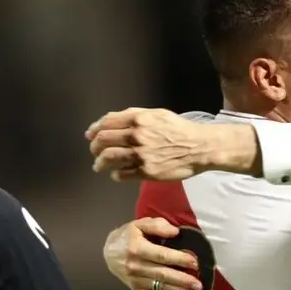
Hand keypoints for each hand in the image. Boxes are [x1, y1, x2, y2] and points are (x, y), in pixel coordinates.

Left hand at [86, 107, 213, 181]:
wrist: (200, 147)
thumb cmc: (179, 129)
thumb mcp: (157, 115)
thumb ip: (133, 115)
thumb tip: (109, 120)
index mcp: (138, 120)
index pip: (105, 123)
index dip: (94, 129)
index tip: (90, 136)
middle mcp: (136, 136)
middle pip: (102, 141)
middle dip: (94, 147)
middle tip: (95, 152)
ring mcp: (140, 155)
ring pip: (108, 158)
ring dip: (100, 163)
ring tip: (99, 166)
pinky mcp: (146, 172)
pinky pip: (121, 174)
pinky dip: (116, 174)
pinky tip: (118, 173)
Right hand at [103, 217, 202, 289]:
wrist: (109, 252)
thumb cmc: (129, 236)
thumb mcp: (140, 224)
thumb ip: (157, 225)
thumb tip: (175, 232)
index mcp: (137, 248)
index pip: (162, 255)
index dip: (179, 260)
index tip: (195, 263)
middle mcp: (135, 266)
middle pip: (163, 275)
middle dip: (183, 281)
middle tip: (199, 285)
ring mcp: (135, 280)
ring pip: (160, 287)